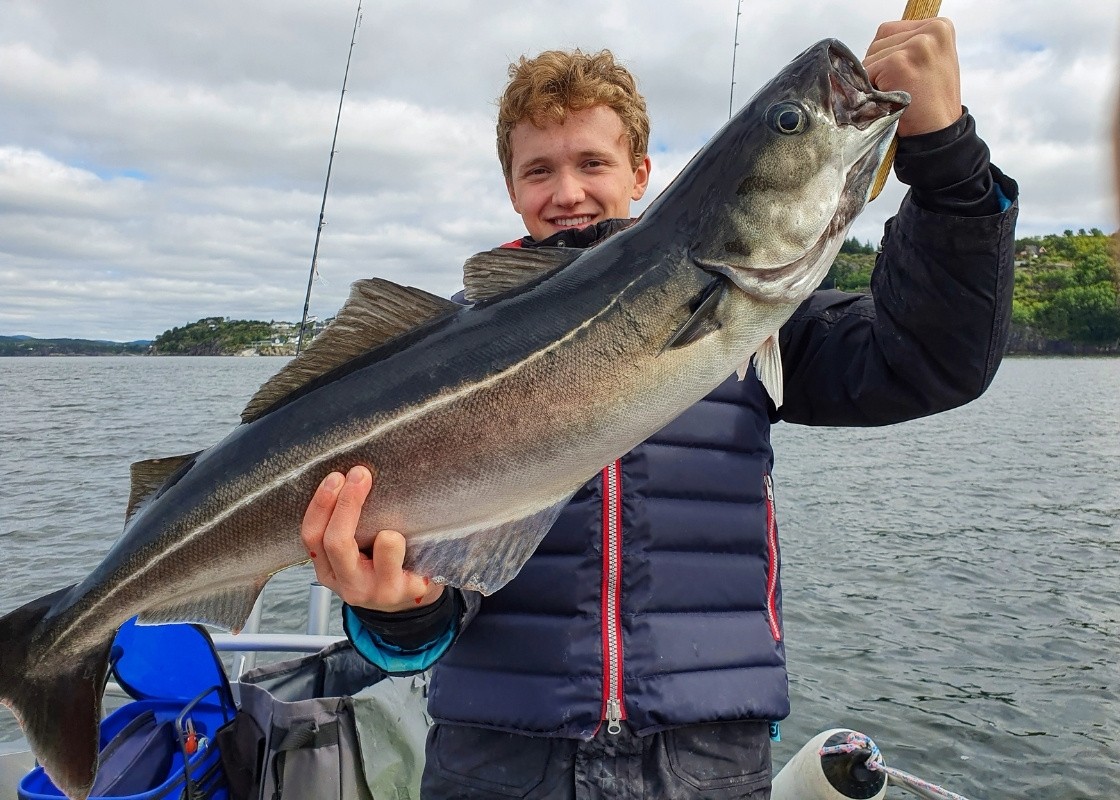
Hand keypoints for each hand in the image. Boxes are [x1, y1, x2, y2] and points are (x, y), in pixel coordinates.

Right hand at [301, 466, 444, 611]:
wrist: (410, 601)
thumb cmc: (379, 567)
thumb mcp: (353, 554)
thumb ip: (346, 527)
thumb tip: (348, 478)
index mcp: (329, 571)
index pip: (312, 537)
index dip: (321, 504)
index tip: (336, 477)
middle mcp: (350, 585)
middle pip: (337, 542)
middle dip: (348, 503)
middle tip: (360, 475)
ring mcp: (380, 590)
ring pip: (385, 545)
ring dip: (389, 531)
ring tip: (393, 528)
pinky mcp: (410, 590)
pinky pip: (414, 555)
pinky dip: (413, 540)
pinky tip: (416, 534)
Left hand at [864, 18, 961, 137]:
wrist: (937, 134)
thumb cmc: (930, 102)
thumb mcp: (930, 61)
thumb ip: (908, 46)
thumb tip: (870, 47)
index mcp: (940, 26)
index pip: (890, 31)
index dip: (887, 57)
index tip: (903, 76)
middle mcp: (931, 31)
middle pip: (878, 43)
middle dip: (879, 68)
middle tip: (900, 89)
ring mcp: (915, 45)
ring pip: (869, 58)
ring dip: (874, 80)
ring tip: (897, 94)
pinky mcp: (898, 62)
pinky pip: (865, 74)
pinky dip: (870, 91)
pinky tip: (889, 100)